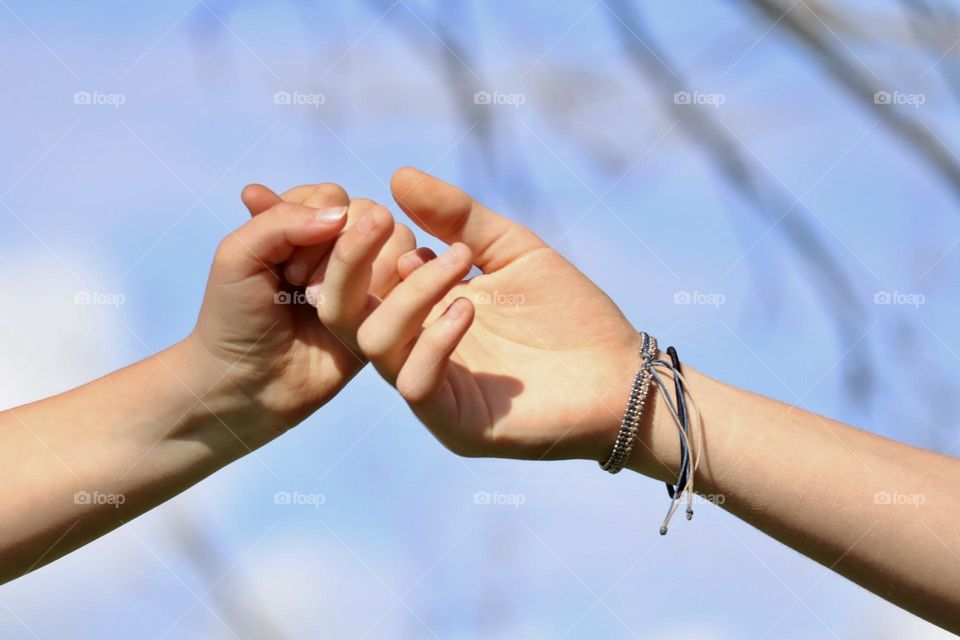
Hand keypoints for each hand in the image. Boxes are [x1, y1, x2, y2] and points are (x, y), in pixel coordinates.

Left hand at [182, 183, 413, 445]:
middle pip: (371, 217)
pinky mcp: (384, 312)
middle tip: (304, 292)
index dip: (315, 228)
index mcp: (301, 222)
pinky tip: (361, 316)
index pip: (334, 198)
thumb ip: (282, 220)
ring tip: (324, 310)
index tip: (284, 269)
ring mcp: (365, 278)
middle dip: (340, 253)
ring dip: (364, 274)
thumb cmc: (233, 319)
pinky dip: (387, 294)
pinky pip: (410, 286)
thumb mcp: (238, 256)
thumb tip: (344, 213)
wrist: (247, 387)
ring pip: (398, 245)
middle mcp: (337, 245)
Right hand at [353, 167, 642, 460]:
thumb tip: (397, 175)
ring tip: (458, 260)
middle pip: (341, 313)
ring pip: (375, 342)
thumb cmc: (570, 315)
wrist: (623, 377)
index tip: (388, 211)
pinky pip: (415, 383)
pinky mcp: (456, 423)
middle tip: (383, 221)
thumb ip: (457, 215)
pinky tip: (468, 307)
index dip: (359, 242)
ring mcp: (432, 390)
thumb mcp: (511, 250)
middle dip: (351, 263)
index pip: (355, 279)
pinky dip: (435, 338)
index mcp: (418, 312)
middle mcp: (413, 351)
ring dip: (410, 292)